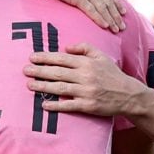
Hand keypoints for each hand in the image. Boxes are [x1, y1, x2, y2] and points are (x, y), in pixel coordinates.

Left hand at [27, 44, 144, 117]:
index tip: (32, 57)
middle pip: (58, 73)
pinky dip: (56, 106)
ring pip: (60, 88)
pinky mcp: (88, 106)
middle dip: (40, 71)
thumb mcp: (101, 56)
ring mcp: (86, 92)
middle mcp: (85, 76)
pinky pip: (68, 105)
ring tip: (29, 85)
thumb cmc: (112, 74)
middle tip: (25, 70)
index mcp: (87, 63)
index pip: (62, 59)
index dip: (46, 57)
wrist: (128, 94)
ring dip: (43, 86)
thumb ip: (84, 48)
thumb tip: (66, 47)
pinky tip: (44, 104)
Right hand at [29, 0, 123, 31]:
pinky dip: (99, 18)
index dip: (116, 2)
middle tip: (123, 26)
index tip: (123, 12)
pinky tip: (105, 26)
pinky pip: (90, 9)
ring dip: (111, 19)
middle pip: (108, 0)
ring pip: (102, 6)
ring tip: (117, 29)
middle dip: (117, 14)